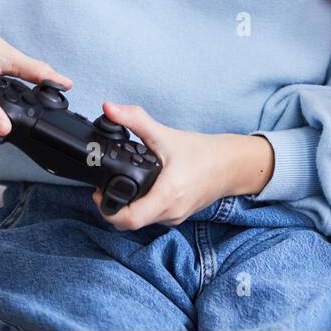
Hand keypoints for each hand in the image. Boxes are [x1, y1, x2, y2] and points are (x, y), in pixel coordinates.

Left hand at [89, 102, 235, 229]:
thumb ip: (135, 120)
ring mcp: (175, 217)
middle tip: (105, 188)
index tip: (99, 193)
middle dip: (114, 207)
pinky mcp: (178, 216)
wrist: (231, 164)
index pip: (128, 220)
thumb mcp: (166, 134)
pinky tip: (142, 189)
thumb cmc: (203, 152)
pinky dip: (143, 206)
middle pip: (130, 222)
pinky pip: (153, 217)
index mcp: (167, 195)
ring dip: (128, 207)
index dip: (107, 209)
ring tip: (122, 184)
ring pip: (141, 221)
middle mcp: (170, 212)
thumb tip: (109, 108)